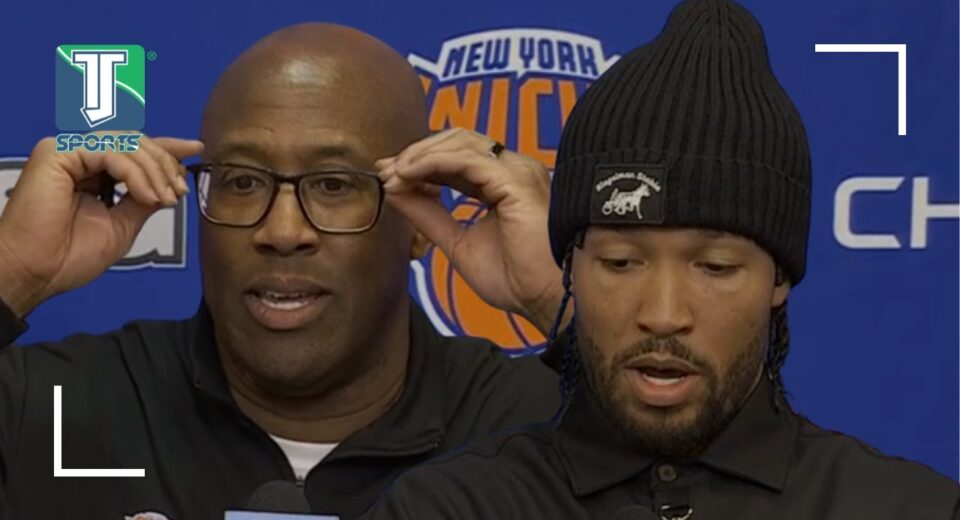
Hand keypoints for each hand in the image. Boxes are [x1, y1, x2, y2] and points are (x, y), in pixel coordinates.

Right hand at [0, 134, 202, 316]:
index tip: (195, 150)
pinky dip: (135, 174)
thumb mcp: (124, 224)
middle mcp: (78, 157)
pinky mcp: (57, 152)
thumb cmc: (69, 256)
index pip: (134, 151)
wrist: (38, 273)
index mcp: (91, 172)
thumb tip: (172, 183)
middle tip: (179, 190)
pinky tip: (146, 196)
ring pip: (127, 144)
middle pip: (135, 142)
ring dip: (154, 171)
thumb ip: (145, 199)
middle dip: (165, 164)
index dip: (167, 148)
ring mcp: (66, 151)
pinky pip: (111, 153)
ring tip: (165, 199)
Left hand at [376, 129, 567, 335]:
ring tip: (395, 173)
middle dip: (417, 152)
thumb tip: (396, 190)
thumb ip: (429, 215)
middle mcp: (514, 170)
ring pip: (460, 142)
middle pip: (457, 141)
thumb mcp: (458, 243)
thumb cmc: (519, 280)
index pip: (457, 158)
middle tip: (387, 170)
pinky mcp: (515, 180)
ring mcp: (517, 171)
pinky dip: (432, 162)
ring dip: (420, 155)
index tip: (389, 175)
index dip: (421, 162)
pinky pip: (465, 159)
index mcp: (505, 184)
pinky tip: (409, 175)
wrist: (547, 300)